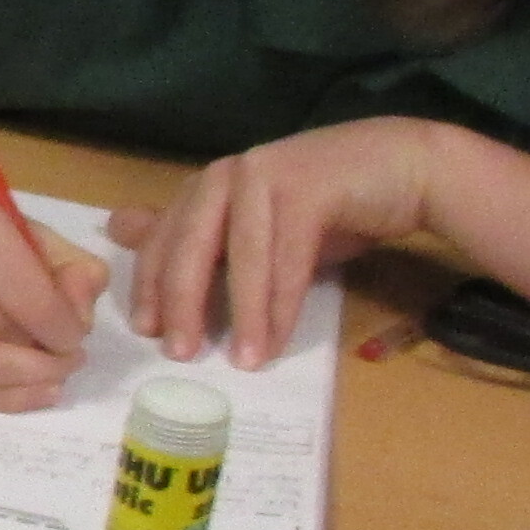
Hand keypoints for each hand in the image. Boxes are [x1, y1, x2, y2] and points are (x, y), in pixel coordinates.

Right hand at [0, 157, 112, 410]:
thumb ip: (54, 255)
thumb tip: (83, 309)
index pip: (32, 297)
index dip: (67, 328)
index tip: (77, 331)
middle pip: (11, 334)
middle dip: (53, 355)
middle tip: (71, 355)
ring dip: (31, 382)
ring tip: (55, 375)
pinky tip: (28, 393)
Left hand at [107, 119, 443, 369]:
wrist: (405, 168)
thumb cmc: (328, 206)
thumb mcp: (259, 229)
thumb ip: (206, 240)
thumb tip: (125, 234)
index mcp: (210, 184)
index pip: (163, 237)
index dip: (151, 285)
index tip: (144, 331)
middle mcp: (229, 174)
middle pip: (191, 245)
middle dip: (182, 303)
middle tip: (179, 353)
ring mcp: (267, 174)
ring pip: (242, 255)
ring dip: (242, 315)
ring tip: (241, 360)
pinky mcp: (309, 186)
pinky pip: (287, 257)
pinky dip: (280, 305)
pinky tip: (276, 341)